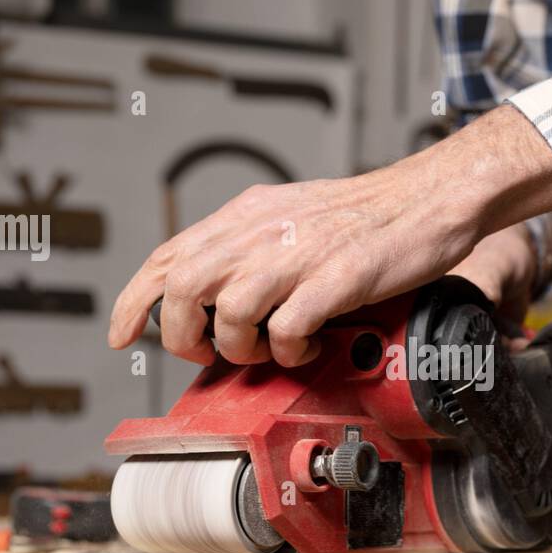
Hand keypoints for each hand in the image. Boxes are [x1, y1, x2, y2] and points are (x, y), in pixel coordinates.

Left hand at [108, 105, 551, 366]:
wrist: (429, 199)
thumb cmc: (369, 216)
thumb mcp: (292, 218)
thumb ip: (250, 247)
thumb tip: (214, 291)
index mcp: (247, 215)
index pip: (167, 256)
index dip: (133, 300)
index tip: (122, 332)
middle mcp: (263, 230)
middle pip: (182, 286)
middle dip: (181, 334)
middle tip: (205, 353)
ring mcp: (298, 255)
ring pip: (228, 312)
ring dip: (238, 346)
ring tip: (264, 350)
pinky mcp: (335, 279)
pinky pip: (287, 328)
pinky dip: (289, 349)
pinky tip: (305, 346)